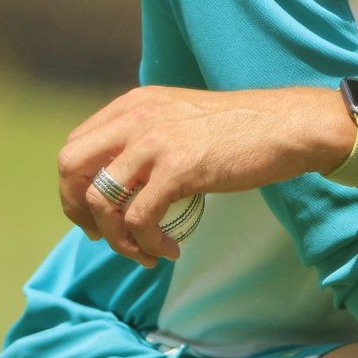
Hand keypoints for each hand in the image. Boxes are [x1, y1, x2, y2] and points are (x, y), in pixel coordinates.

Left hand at [55, 85, 339, 266]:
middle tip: (103, 237)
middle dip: (77, 210)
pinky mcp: (178, 169)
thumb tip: (120, 182)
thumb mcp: (181, 119)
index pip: (76, 145)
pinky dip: (147, 244)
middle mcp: (137, 117)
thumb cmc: (242, 130)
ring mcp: (155, 142)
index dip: (74, 187)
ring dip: (117, 238)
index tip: (94, 215)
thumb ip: (147, 138)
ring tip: (145, 252)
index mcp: (135, 104)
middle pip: (71, 167)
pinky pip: (139, 219)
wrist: (287, 127)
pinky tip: (169, 251)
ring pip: (101, 200)